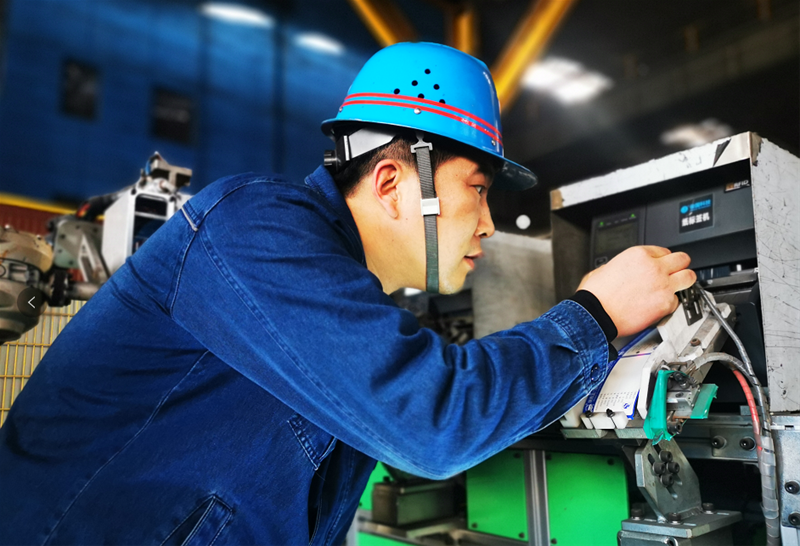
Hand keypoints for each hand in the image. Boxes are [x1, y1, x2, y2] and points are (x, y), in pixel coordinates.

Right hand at [578, 246, 696, 337]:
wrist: (596, 314)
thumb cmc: (596, 295)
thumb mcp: (605, 268)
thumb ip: (622, 265)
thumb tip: (626, 270)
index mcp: (639, 255)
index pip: (664, 251)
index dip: (662, 260)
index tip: (660, 266)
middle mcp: (654, 267)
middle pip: (683, 259)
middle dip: (680, 266)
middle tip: (676, 272)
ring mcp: (663, 285)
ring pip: (689, 278)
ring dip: (683, 282)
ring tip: (677, 288)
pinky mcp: (665, 304)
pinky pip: (677, 301)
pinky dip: (670, 304)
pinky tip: (659, 306)